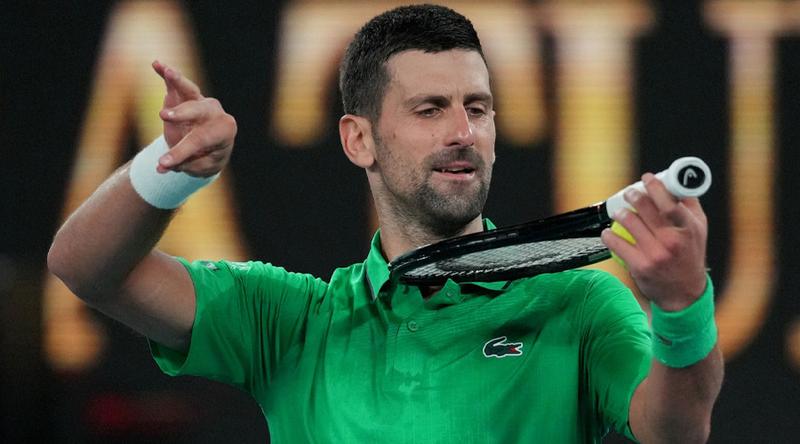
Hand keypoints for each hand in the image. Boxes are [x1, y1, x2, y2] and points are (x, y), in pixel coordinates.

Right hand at [151, 60, 236, 176]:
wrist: (209, 148)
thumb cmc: (206, 157)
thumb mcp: (199, 166)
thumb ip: (182, 163)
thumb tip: (160, 166)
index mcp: (224, 130)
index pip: (200, 139)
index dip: (180, 152)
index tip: (163, 164)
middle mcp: (214, 112)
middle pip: (197, 111)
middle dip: (181, 114)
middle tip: (163, 116)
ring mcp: (200, 100)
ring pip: (190, 90)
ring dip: (178, 81)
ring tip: (168, 72)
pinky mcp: (185, 95)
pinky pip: (176, 84)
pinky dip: (166, 74)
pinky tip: (156, 64)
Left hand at [601, 173, 707, 310]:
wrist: (684, 293)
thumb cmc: (690, 255)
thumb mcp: (699, 230)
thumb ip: (689, 206)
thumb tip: (678, 183)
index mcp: (688, 229)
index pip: (669, 203)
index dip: (655, 187)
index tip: (646, 178)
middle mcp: (672, 241)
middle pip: (645, 210)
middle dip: (633, 196)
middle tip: (629, 193)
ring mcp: (655, 255)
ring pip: (629, 223)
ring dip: (620, 214)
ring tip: (619, 213)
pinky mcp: (640, 266)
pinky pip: (617, 245)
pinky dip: (609, 236)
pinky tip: (608, 232)